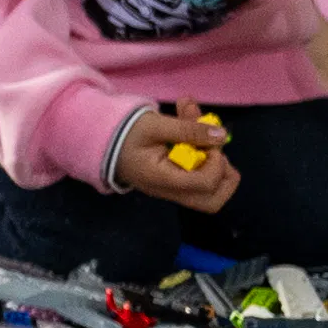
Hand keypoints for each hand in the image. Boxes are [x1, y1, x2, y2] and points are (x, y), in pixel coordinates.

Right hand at [112, 102, 240, 212]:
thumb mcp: (154, 125)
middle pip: (212, 202)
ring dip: (219, 170)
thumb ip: (187, 129)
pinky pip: (199, 183)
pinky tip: (196, 141)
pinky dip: (207, 163)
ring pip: (210, 196)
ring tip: (207, 144)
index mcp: (162, 180)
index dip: (215, 162)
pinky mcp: (174, 184)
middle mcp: (170, 192)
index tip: (208, 141)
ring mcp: (173, 191)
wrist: (102, 142)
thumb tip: (221, 135)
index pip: (203, 183)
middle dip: (226, 176)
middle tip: (216, 152)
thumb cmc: (125, 133)